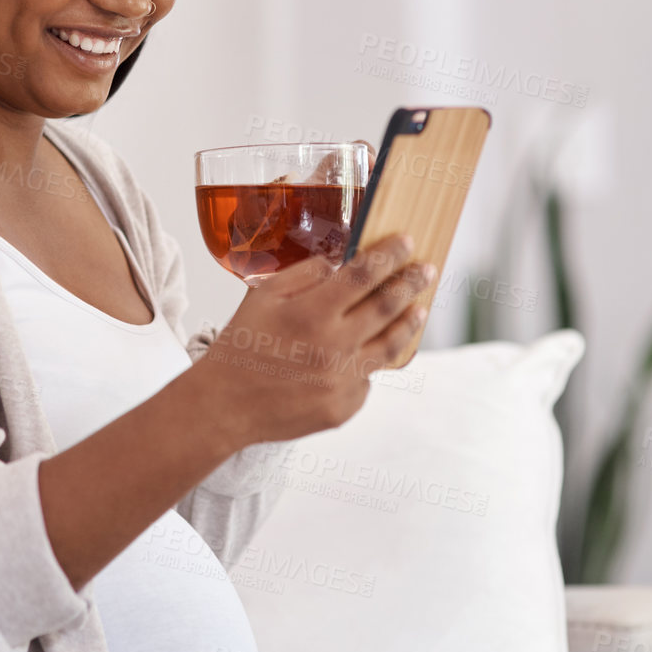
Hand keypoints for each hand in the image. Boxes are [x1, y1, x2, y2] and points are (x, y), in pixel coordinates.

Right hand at [196, 233, 432, 446]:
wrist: (224, 406)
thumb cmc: (240, 347)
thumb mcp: (262, 297)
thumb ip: (303, 276)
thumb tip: (338, 265)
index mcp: (310, 313)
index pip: (363, 274)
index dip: (389, 255)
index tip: (407, 243)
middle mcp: (332, 347)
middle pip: (386, 307)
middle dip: (411, 283)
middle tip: (427, 270)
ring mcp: (340, 381)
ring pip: (389, 347)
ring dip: (408, 324)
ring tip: (419, 310)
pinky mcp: (343, 408)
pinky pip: (366, 380)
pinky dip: (366, 364)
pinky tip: (363, 355)